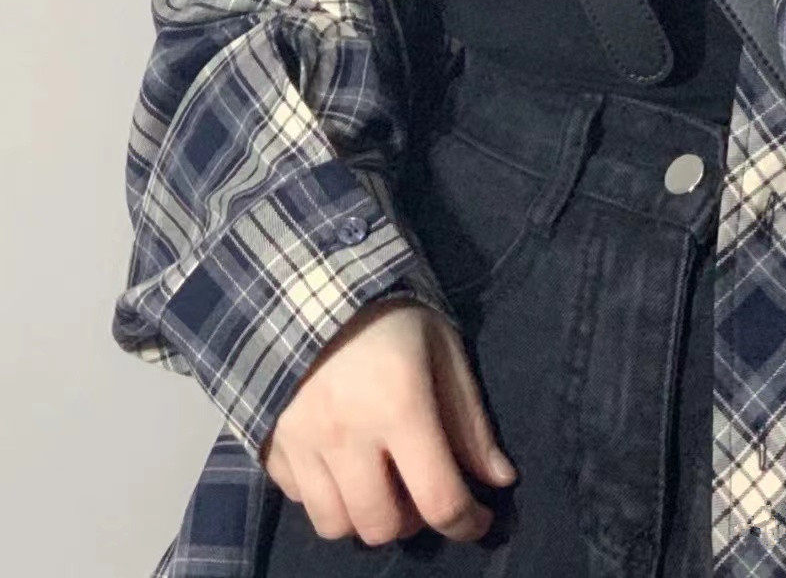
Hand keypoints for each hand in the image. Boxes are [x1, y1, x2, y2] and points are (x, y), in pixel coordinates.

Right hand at [259, 296, 517, 544]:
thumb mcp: (443, 348)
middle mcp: (346, 435)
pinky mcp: (268, 439)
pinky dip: (322, 494)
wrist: (309, 276)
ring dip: (364, 514)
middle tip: (422, 487)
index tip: (478, 518)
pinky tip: (340, 463)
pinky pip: (296, 499)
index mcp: (399, 406)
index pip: (439, 499)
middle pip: (382, 526)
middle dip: (412, 519)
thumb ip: (469, 419)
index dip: (467, 522)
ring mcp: (300, 441)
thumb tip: (499, 480)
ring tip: (380, 482)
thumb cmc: (389, 310)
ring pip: (335, 524)